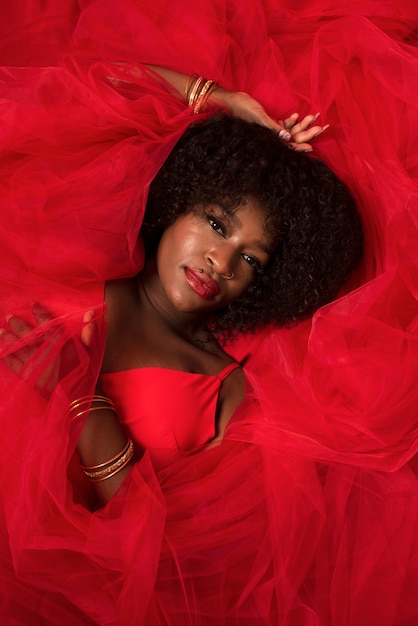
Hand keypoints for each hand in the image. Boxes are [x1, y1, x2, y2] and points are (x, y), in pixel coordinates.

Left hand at [1, 305, 94, 396]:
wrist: (75, 397)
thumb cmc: (84, 372)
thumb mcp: (90, 350)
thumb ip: (88, 331)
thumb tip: (90, 311)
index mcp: (57, 342)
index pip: (46, 322)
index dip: (39, 312)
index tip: (32, 304)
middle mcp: (42, 349)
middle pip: (27, 333)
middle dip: (17, 324)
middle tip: (9, 316)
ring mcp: (32, 363)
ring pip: (17, 347)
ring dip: (8, 338)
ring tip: (0, 331)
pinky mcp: (27, 375)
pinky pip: (12, 364)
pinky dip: (6, 357)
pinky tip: (1, 352)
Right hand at [209, 89, 327, 151]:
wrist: (231, 100)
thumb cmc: (242, 108)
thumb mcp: (259, 117)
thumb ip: (273, 128)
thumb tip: (288, 138)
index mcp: (267, 139)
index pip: (286, 146)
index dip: (299, 147)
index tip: (312, 147)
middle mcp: (270, 137)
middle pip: (292, 138)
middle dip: (306, 134)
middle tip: (322, 128)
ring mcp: (270, 130)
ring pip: (290, 131)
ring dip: (302, 125)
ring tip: (315, 118)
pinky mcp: (269, 123)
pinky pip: (283, 124)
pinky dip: (291, 120)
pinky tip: (299, 115)